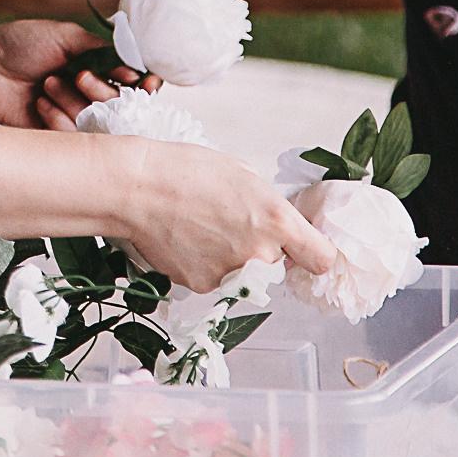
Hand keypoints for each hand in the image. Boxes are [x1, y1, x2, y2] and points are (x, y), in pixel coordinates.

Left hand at [0, 20, 157, 127]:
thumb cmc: (21, 45)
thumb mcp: (66, 36)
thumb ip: (103, 51)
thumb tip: (137, 68)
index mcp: (97, 69)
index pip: (133, 83)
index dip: (143, 86)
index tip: (145, 84)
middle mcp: (90, 95)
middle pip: (121, 106)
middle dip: (103, 91)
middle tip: (79, 77)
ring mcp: (74, 117)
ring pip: (99, 123)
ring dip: (75, 102)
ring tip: (47, 84)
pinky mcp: (56, 137)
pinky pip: (74, 137)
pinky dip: (59, 119)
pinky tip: (39, 104)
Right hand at [119, 137, 337, 292]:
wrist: (136, 188)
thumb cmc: (186, 170)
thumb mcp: (243, 174)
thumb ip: (269, 205)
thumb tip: (275, 224)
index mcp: (276, 221)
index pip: (322, 259)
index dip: (314, 253)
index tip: (306, 248)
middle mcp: (260, 254)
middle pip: (277, 263)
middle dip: (262, 247)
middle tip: (231, 222)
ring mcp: (230, 275)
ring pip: (244, 272)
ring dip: (232, 256)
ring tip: (201, 227)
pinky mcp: (202, 286)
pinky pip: (216, 278)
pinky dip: (205, 263)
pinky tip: (185, 238)